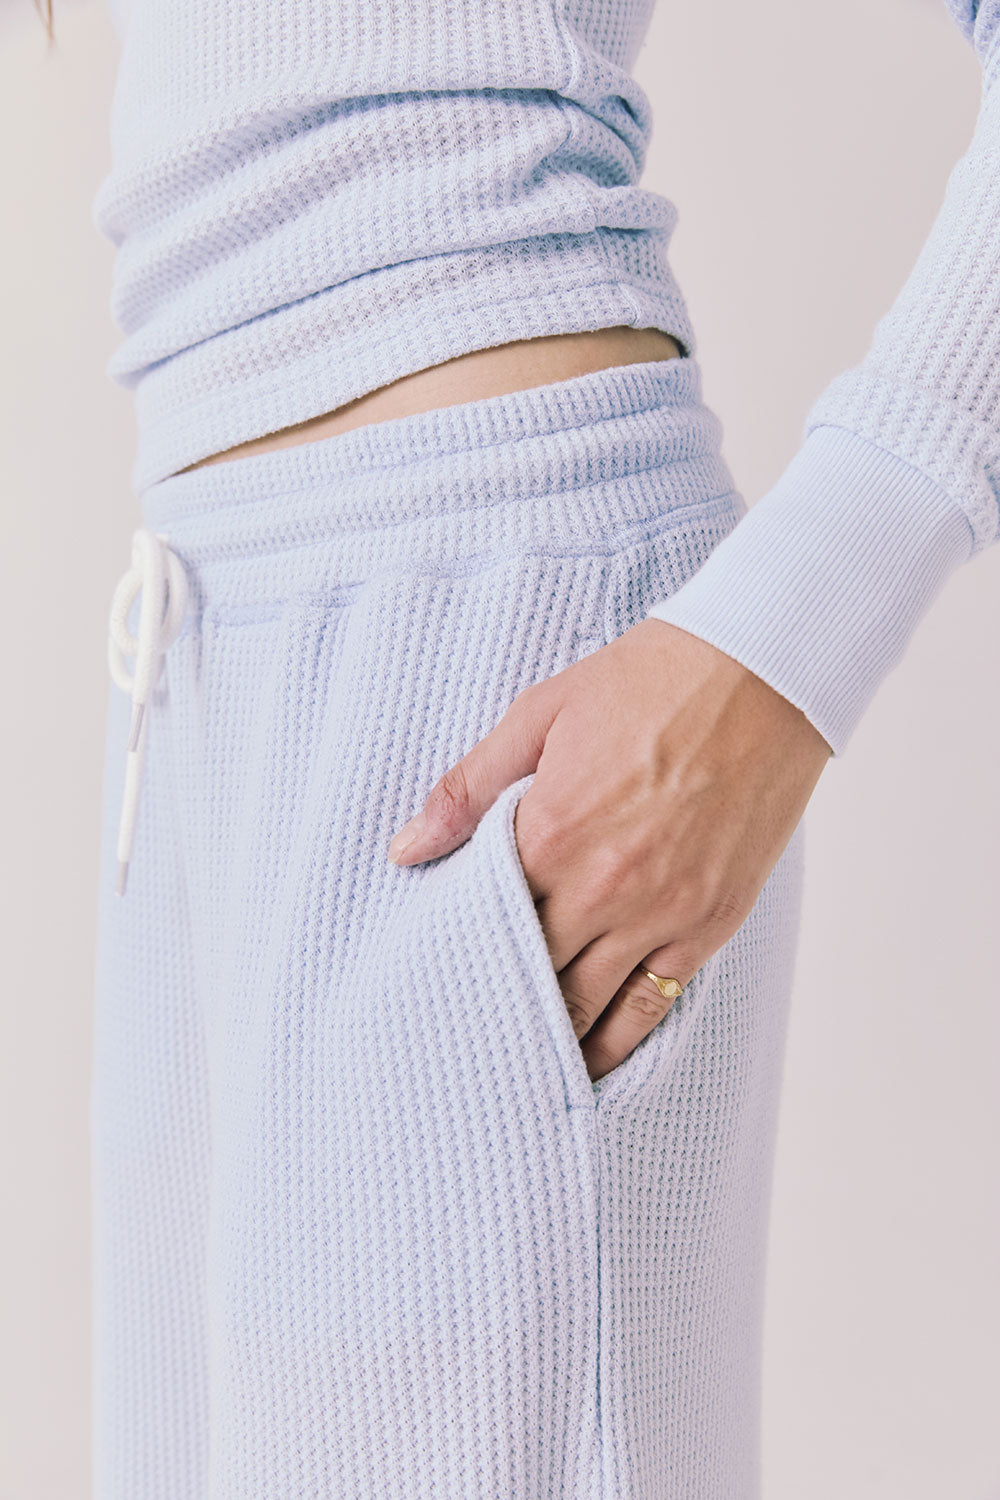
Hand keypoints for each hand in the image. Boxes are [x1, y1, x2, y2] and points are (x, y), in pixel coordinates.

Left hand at [387, 618, 831, 1080]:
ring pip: (586, 1003)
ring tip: (509, 1063)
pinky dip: (615, 1041)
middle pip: (529, 972)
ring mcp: (662, 911)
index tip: (433, 971)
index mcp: (551, 832)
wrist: (765, 673)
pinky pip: (653, 1005)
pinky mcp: (710, 923)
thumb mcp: (540, 713)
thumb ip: (468, 789)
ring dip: (547, 1033)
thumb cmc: (648, 681)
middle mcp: (603, 886)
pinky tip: (586, 1063)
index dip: (456, 950)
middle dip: (495, 999)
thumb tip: (406, 850)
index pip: (483, 920)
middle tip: (461, 1027)